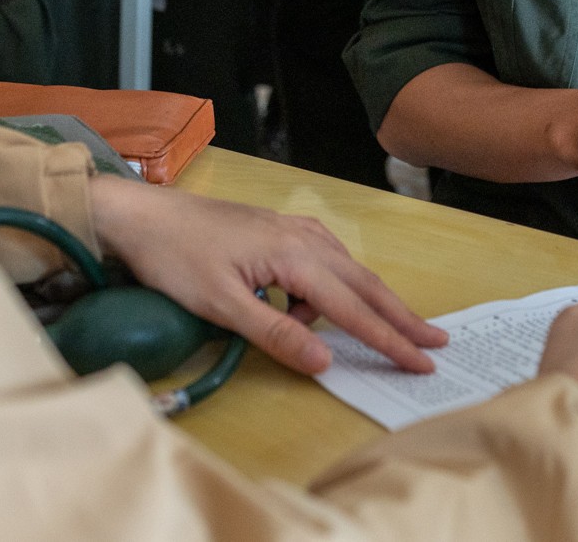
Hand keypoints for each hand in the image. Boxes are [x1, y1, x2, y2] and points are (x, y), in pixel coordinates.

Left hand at [89, 176, 446, 375]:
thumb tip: (327, 362)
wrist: (141, 214)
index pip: (353, 309)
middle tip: (436, 342)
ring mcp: (292, 228)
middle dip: (400, 315)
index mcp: (294, 256)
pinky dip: (338, 284)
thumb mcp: (222, 306)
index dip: (389, 339)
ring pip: (347, 269)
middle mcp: (303, 237)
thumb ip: (276, 334)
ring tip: (389, 329)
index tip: (422, 361)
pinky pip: (325, 258)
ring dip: (370, 300)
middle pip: (364, 282)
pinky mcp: (278, 229)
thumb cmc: (176, 259)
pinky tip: (321, 303)